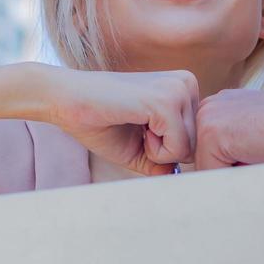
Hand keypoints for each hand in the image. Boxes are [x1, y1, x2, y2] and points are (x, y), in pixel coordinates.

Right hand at [43, 68, 199, 175]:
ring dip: (158, 151)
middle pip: (196, 145)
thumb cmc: (100, 121)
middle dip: (164, 152)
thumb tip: (191, 180)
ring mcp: (179, 90)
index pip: (195, 139)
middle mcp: (187, 84)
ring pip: (189, 149)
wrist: (67, 100)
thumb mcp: (142, 146)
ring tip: (135, 126)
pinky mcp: (167, 102)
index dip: (166, 149)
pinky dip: (153, 151)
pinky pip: (178, 148)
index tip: (140, 130)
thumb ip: (168, 161)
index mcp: (184, 89)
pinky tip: (134, 124)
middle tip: (136, 129)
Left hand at [194, 89, 263, 169]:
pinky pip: (210, 174)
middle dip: (227, 170)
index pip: (205, 152)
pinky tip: (258, 154)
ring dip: (231, 173)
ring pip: (204, 168)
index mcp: (218, 107)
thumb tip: (208, 179)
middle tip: (260, 152)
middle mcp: (207, 107)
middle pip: (201, 160)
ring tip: (260, 153)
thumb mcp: (252, 141)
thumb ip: (229, 151)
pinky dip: (234, 177)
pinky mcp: (211, 133)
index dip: (230, 165)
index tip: (256, 153)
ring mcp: (206, 117)